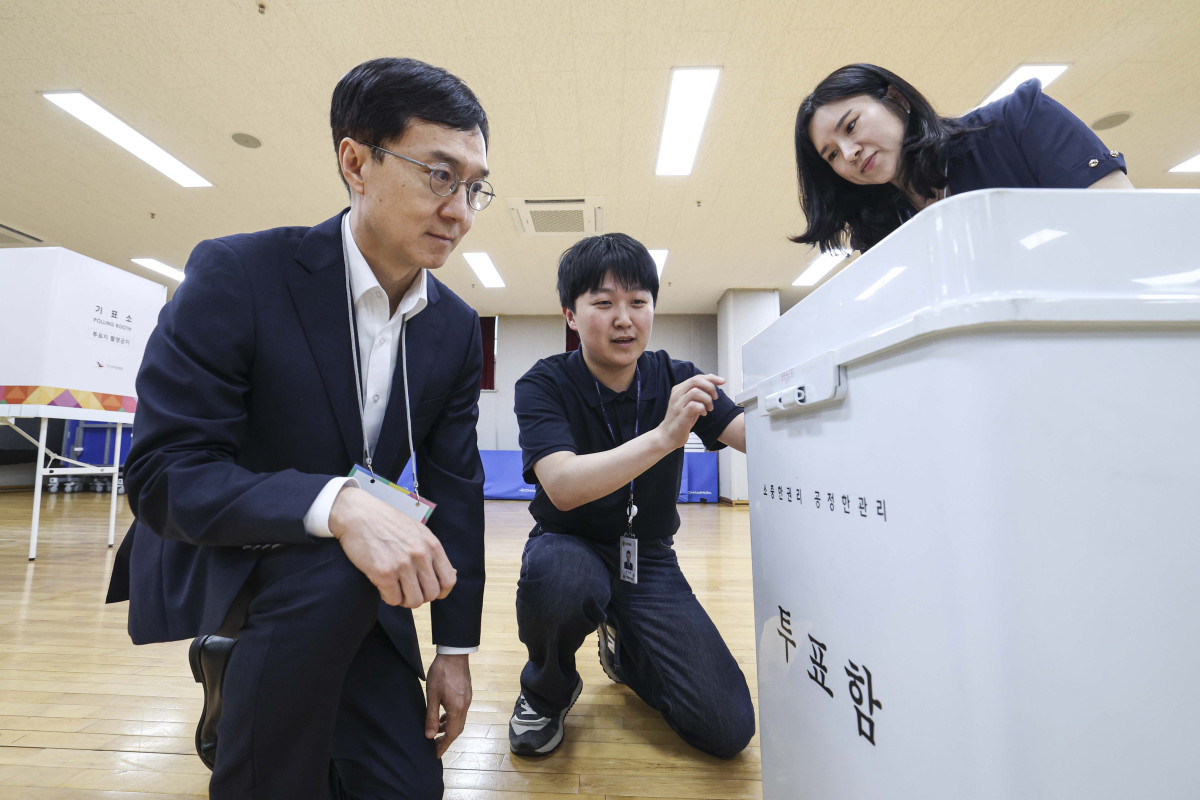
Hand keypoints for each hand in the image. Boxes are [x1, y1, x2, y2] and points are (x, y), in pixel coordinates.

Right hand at [328, 486, 456, 607]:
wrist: (357, 514)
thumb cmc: (387, 522)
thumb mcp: (418, 531)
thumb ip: (433, 552)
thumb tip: (453, 572)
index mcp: (432, 545)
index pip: (448, 580)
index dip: (440, 591)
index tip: (429, 591)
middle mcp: (420, 555)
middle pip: (432, 594)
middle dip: (420, 596)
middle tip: (407, 589)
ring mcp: (403, 565)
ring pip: (414, 601)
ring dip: (404, 600)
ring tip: (395, 589)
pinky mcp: (384, 572)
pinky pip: (393, 600)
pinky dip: (388, 597)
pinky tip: (383, 586)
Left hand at [425, 653, 471, 757]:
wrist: (454, 654)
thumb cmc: (441, 673)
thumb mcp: (432, 695)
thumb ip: (431, 716)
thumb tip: (429, 735)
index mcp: (457, 709)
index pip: (451, 734)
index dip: (444, 745)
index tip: (435, 754)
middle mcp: (465, 706)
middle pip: (457, 729)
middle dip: (446, 739)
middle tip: (434, 745)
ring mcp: (467, 700)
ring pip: (459, 720)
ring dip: (448, 728)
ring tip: (436, 730)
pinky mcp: (466, 694)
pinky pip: (460, 712)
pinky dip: (451, 718)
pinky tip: (443, 715)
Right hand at [656, 374, 723, 450]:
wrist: (668, 435)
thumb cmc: (681, 419)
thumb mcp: (690, 403)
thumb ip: (698, 393)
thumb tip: (712, 382)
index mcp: (679, 390)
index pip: (696, 378)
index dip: (711, 378)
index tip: (722, 381)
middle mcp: (677, 394)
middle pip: (695, 381)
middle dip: (710, 387)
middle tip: (715, 397)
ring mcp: (678, 404)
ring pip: (695, 392)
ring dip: (707, 399)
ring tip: (709, 408)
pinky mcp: (681, 415)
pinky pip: (694, 406)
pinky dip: (702, 408)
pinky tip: (703, 414)